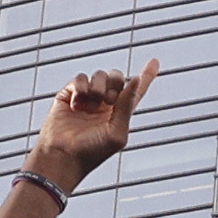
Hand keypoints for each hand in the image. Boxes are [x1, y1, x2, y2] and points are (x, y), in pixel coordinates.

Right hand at [25, 58, 160, 194]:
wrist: (63, 156)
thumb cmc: (91, 152)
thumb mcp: (117, 133)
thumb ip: (126, 106)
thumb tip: (136, 80)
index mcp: (120, 113)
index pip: (136, 91)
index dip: (147, 75)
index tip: (154, 62)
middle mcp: (105, 103)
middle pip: (117, 77)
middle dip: (116, 83)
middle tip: (108, 100)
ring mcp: (87, 98)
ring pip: (99, 75)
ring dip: (98, 86)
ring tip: (91, 104)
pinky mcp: (69, 95)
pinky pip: (80, 78)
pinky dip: (81, 87)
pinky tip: (77, 103)